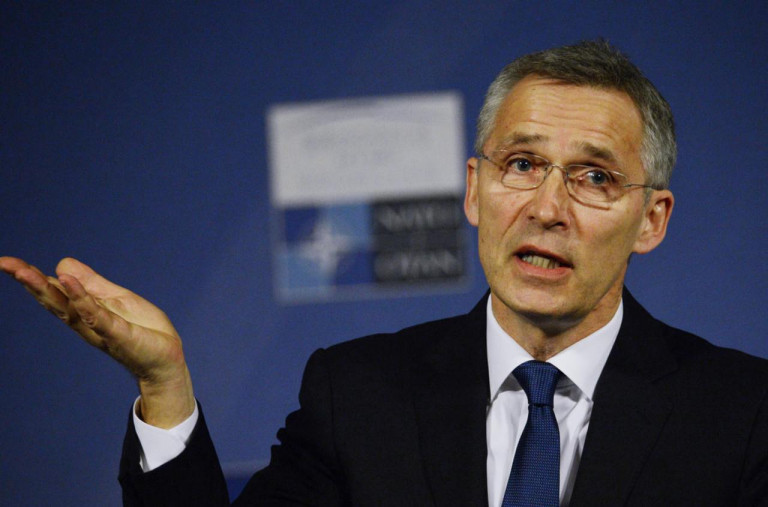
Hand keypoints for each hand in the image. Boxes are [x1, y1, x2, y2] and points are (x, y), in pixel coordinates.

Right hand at [0, 256, 194, 427]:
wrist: (167, 360)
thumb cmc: (143, 330)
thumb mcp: (116, 299)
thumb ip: (92, 285)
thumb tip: (63, 266)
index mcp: (84, 311)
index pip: (53, 291)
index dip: (31, 277)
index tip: (6, 262)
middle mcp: (85, 322)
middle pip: (52, 299)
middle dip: (28, 281)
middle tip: (4, 263)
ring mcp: (99, 328)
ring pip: (67, 307)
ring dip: (46, 289)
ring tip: (25, 271)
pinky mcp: (117, 333)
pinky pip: (96, 315)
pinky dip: (82, 299)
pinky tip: (68, 282)